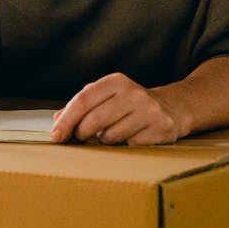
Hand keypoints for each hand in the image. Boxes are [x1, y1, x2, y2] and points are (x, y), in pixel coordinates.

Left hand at [50, 73, 188, 144]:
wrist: (171, 108)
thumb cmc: (130, 104)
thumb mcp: (107, 97)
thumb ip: (82, 105)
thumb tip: (56, 119)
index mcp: (116, 81)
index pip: (84, 100)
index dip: (67, 119)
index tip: (56, 135)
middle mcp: (134, 93)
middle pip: (95, 120)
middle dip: (81, 133)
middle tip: (80, 138)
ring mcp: (149, 111)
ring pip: (111, 136)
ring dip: (104, 140)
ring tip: (112, 133)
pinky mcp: (161, 129)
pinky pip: (129, 146)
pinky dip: (124, 146)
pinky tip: (131, 137)